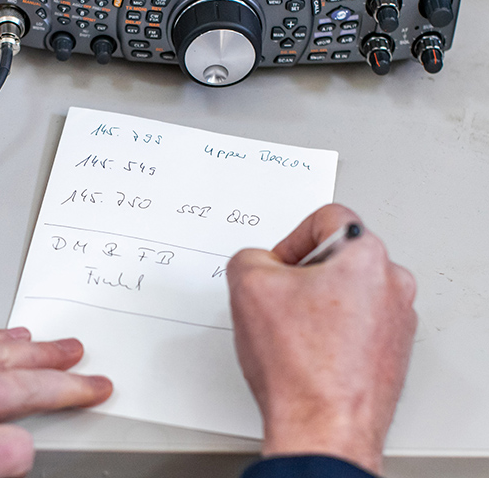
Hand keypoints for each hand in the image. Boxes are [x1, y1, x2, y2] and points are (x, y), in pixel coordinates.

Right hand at [226, 204, 415, 474]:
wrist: (323, 427)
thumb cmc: (300, 366)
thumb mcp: (247, 286)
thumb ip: (249, 256)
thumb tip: (256, 263)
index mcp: (367, 256)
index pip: (326, 218)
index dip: (289, 239)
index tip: (277, 266)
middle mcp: (392, 285)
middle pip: (337, 257)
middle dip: (302, 275)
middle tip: (278, 301)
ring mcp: (396, 322)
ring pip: (346, 292)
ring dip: (316, 305)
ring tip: (291, 333)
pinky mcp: (391, 353)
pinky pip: (356, 325)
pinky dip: (331, 333)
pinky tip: (306, 354)